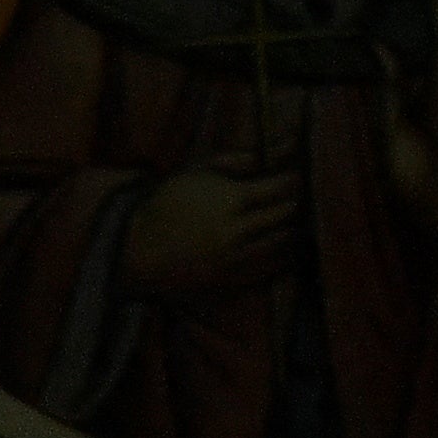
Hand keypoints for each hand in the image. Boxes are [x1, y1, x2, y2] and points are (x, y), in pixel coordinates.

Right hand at [120, 159, 299, 294]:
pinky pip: (268, 270)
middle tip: (304, 196)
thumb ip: (233, 161)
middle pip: (286, 215)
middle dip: (298, 203)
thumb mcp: (194, 172)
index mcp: (229, 201)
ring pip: (283, 245)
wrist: (133, 249)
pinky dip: (282, 257)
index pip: (280, 188)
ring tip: (297, 222)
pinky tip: (283, 248)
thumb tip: (265, 156)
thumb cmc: (165, 204)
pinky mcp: (229, 282)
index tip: (298, 175)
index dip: (294, 180)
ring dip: (294, 231)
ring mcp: (233, 260)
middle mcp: (236, 232)